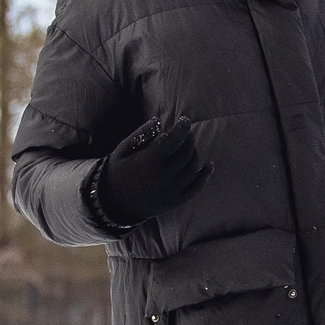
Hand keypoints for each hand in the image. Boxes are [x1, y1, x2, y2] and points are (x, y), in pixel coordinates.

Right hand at [90, 117, 211, 228]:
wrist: (115, 203)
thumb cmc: (119, 171)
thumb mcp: (123, 150)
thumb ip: (141, 135)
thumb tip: (159, 121)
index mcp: (148, 162)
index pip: (173, 140)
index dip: (182, 127)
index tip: (184, 120)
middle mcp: (162, 177)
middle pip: (186, 153)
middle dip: (188, 139)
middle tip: (186, 132)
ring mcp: (171, 191)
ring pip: (192, 168)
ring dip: (194, 154)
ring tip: (188, 146)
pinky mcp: (176, 201)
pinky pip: (196, 187)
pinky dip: (204, 175)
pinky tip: (209, 165)